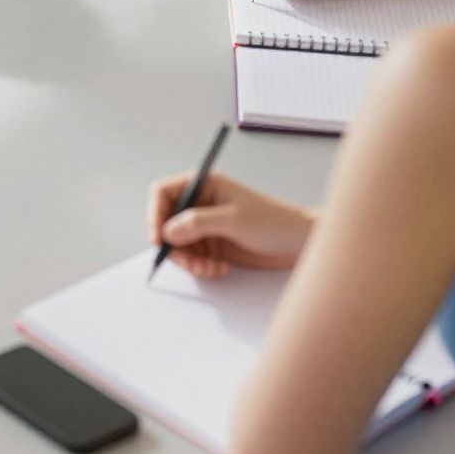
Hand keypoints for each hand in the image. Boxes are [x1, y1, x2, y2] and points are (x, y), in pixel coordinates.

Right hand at [147, 172, 313, 279]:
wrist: (299, 243)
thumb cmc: (275, 221)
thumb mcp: (234, 220)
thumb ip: (198, 223)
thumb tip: (168, 230)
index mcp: (204, 184)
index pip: (164, 193)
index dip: (156, 214)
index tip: (159, 238)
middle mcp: (201, 203)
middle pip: (166, 223)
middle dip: (174, 246)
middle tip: (188, 262)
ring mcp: (206, 226)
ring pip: (178, 245)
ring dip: (189, 261)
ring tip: (208, 269)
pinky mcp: (213, 245)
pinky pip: (193, 258)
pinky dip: (200, 268)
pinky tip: (218, 269)